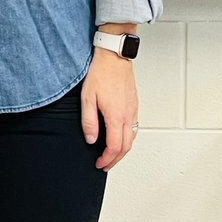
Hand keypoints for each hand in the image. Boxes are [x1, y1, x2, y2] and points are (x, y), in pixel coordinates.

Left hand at [80, 49, 138, 170]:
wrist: (114, 57)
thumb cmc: (100, 73)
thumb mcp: (87, 98)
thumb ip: (89, 122)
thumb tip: (91, 140)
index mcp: (116, 116)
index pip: (115, 146)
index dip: (107, 159)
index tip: (99, 164)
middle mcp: (128, 115)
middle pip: (126, 146)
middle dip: (115, 159)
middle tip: (105, 164)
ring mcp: (133, 110)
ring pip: (133, 138)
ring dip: (123, 151)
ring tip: (111, 155)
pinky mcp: (134, 105)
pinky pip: (135, 128)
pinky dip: (128, 139)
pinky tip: (120, 138)